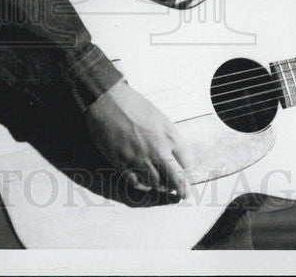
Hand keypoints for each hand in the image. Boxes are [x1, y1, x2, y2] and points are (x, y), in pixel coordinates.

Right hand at [83, 79, 192, 198]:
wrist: (107, 101)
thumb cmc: (132, 104)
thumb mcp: (159, 117)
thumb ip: (168, 136)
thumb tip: (172, 152)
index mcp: (169, 136)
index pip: (187, 162)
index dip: (185, 166)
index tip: (182, 168)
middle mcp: (158, 150)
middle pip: (176, 179)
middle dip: (182, 189)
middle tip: (185, 195)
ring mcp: (140, 159)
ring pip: (158, 184)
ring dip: (161, 187)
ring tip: (163, 187)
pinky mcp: (123, 163)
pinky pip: (138, 184)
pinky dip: (144, 186)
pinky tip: (145, 184)